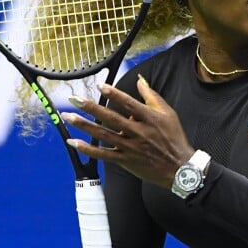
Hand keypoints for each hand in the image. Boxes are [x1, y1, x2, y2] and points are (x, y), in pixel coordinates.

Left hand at [61, 75, 193, 187]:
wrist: (179, 167)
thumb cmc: (174, 138)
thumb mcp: (168, 113)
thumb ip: (152, 96)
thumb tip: (140, 80)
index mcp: (149, 118)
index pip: (129, 103)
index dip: (114, 93)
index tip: (100, 85)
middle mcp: (138, 132)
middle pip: (111, 118)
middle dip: (91, 108)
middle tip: (74, 99)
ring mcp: (130, 147)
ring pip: (103, 135)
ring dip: (84, 125)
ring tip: (68, 116)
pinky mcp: (125, 160)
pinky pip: (103, 154)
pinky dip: (88, 149)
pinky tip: (74, 142)